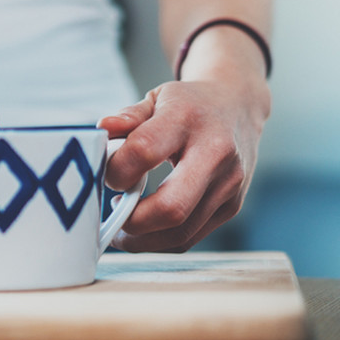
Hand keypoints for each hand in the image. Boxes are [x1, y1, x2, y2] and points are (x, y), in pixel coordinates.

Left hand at [97, 75, 269, 251]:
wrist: (237, 105)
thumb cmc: (188, 104)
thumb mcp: (156, 98)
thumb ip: (127, 116)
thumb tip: (102, 130)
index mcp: (187, 118)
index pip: (143, 151)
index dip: (116, 170)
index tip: (107, 174)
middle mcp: (215, 152)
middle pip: (171, 207)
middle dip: (131, 221)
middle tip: (112, 213)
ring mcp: (228, 183)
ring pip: (180, 232)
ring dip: (142, 240)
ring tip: (122, 226)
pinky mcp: (232, 205)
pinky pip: (190, 238)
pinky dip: (159, 241)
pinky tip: (143, 227)